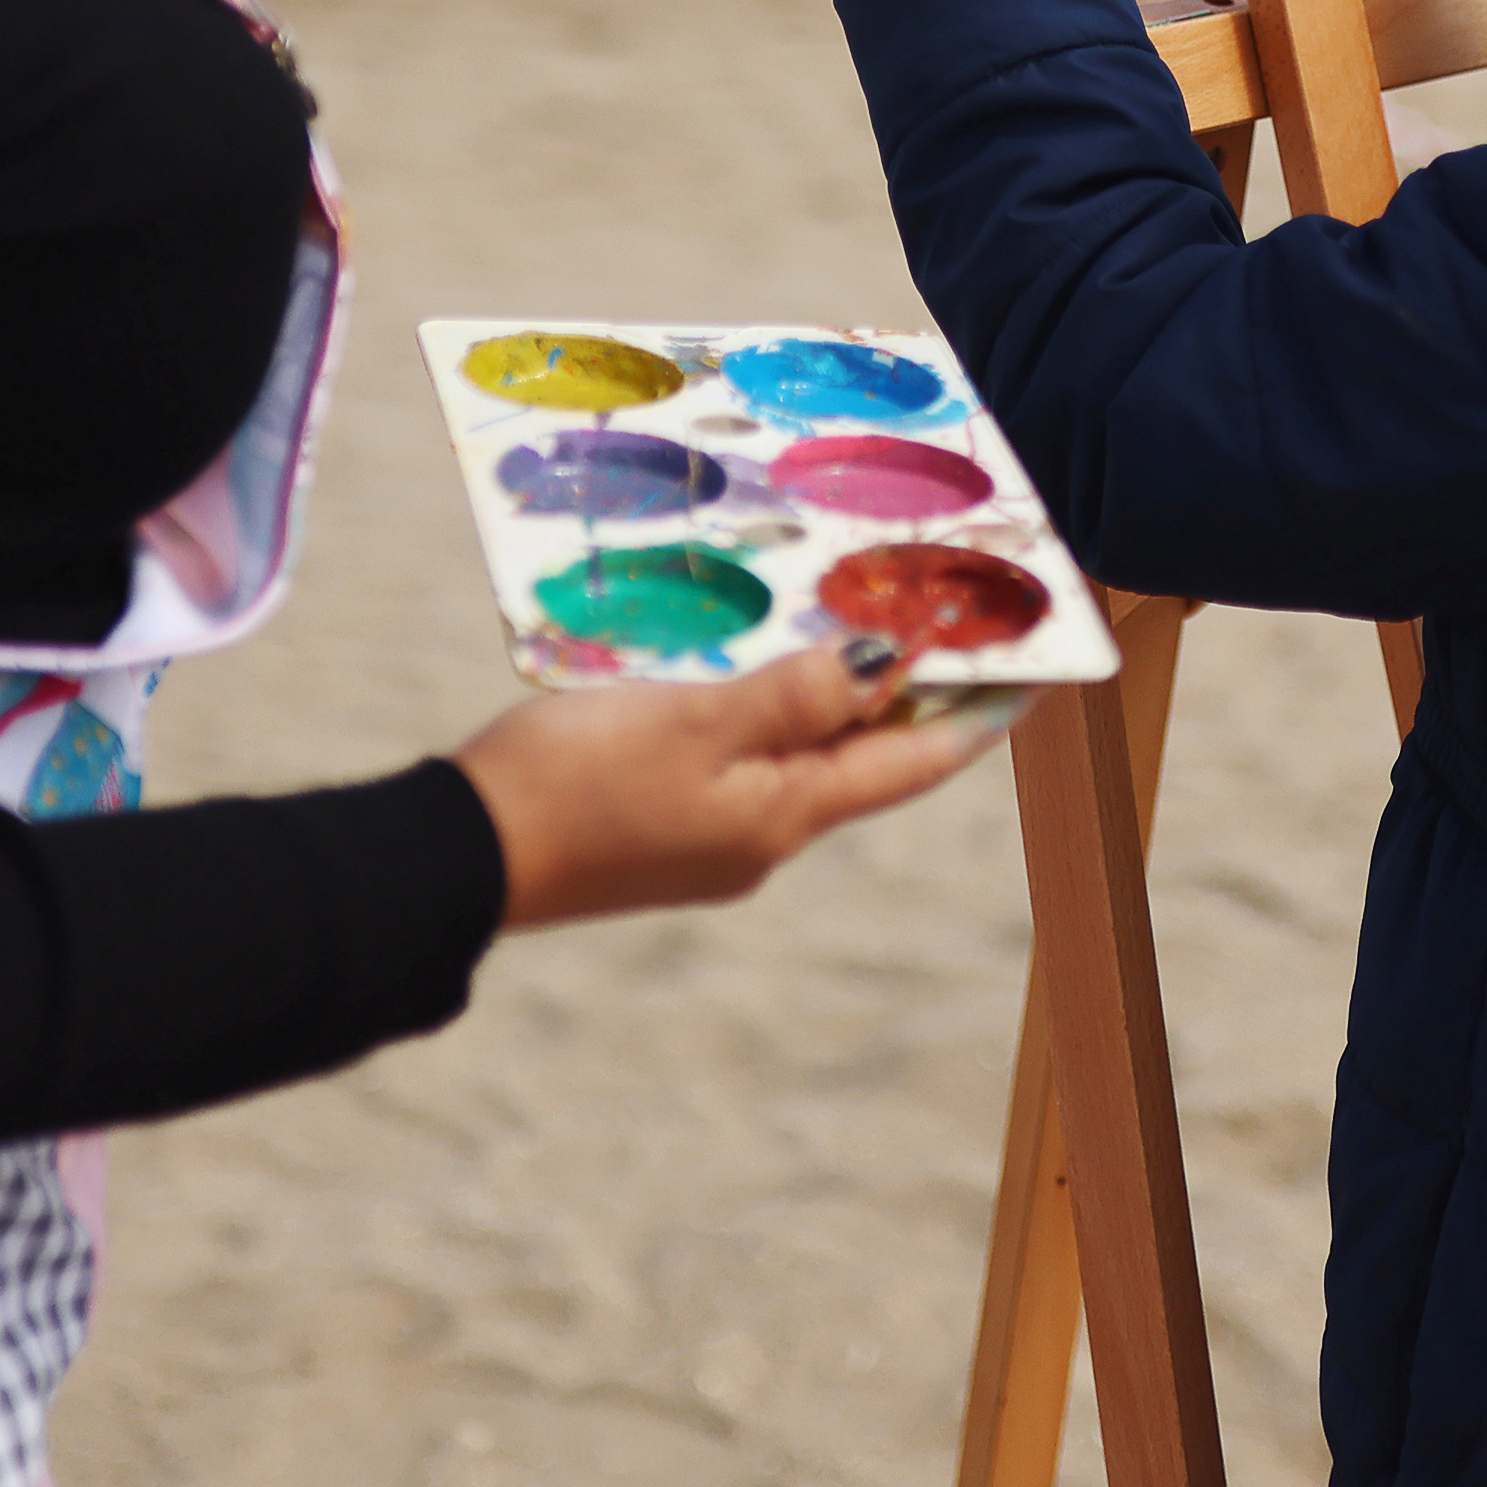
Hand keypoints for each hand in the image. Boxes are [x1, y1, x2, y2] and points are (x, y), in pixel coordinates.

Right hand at [453, 640, 1000, 926]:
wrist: (457, 858)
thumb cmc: (573, 783)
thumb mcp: (692, 723)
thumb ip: (790, 696)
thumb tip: (881, 672)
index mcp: (781, 817)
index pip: (906, 765)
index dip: (970, 716)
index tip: (1029, 676)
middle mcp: (759, 838)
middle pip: (857, 762)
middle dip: (903, 698)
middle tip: (946, 628)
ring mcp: (707, 838)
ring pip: (795, 758)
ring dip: (831, 701)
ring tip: (855, 628)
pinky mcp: (658, 827)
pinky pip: (738, 761)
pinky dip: (763, 713)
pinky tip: (745, 669)